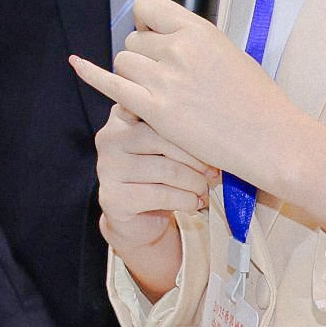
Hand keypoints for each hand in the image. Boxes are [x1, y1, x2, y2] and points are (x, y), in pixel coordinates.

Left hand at [74, 0, 325, 236]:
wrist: (271, 139)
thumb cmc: (257, 101)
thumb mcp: (228, 55)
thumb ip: (194, 43)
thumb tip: (167, 37)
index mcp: (199, 30)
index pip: (149, 9)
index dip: (147, 24)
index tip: (155, 40)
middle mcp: (179, 48)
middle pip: (133, 41)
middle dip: (142, 58)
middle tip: (165, 81)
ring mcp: (165, 79)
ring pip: (123, 62)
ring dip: (133, 76)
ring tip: (158, 95)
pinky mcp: (155, 110)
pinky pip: (110, 84)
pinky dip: (90, 74)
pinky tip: (76, 64)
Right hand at [94, 104, 213, 302]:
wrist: (138, 219)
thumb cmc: (160, 174)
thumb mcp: (168, 144)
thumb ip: (180, 128)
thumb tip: (218, 132)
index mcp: (122, 114)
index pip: (159, 107)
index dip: (190, 126)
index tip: (211, 142)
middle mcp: (109, 136)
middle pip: (164, 138)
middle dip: (197, 159)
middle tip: (214, 173)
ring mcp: (107, 167)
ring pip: (167, 169)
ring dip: (195, 183)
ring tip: (204, 190)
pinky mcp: (112, 197)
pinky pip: (161, 195)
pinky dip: (186, 200)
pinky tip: (194, 204)